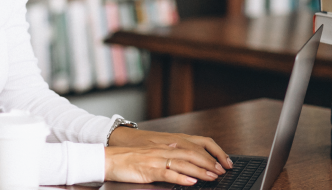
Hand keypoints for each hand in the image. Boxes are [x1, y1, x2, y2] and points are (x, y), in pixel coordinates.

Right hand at [104, 144, 224, 185]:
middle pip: (191, 155)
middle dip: (208, 163)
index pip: (191, 149)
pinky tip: (191, 182)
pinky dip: (181, 178)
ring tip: (212, 176)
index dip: (207, 155)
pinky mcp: (149, 170)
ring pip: (183, 164)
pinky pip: (168, 174)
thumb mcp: (150, 154)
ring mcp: (156, 160)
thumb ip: (164, 153)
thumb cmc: (127, 159)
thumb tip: (178, 154)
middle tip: (221, 170)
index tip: (220, 163)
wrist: (109, 159)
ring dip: (199, 171)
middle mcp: (163, 152)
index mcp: (164, 148)